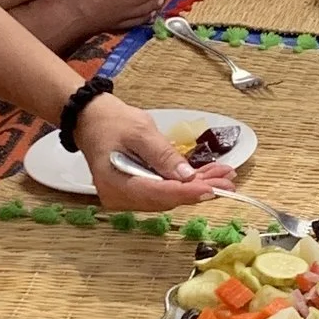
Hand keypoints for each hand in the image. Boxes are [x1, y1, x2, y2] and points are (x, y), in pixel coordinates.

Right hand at [76, 91, 238, 215]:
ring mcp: (127, 197)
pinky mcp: (136, 191)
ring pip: (168, 197)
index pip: (158, 194)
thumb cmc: (110, 121)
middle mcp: (120, 197)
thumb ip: (162, 155)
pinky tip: (206, 177)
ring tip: (223, 176)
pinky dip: (184, 184)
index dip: (187, 193)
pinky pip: (163, 191)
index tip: (212, 189)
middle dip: (198, 190)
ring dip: (195, 187)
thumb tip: (185, 175)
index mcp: (116, 184)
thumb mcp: (139, 131)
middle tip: (227, 181)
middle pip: (166, 199)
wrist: (91, 119)